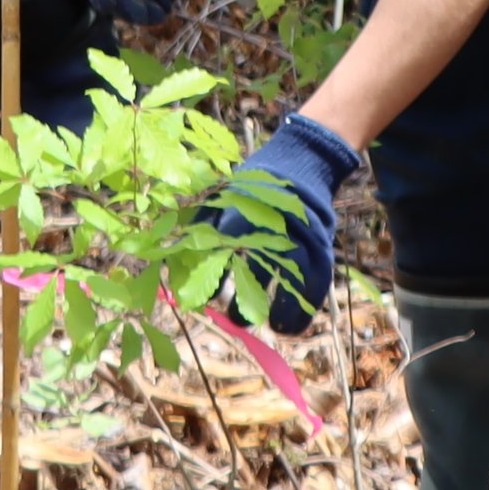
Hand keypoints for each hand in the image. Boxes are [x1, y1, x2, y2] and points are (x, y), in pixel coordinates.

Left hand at [204, 112, 360, 332]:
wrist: (303, 160)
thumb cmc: (254, 184)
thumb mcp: (224, 193)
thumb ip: (200, 223)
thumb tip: (167, 255)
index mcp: (244, 209)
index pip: (223, 249)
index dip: (211, 279)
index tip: (202, 301)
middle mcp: (273, 222)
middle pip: (258, 267)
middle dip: (244, 298)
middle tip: (232, 319)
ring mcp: (301, 234)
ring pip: (290, 279)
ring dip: (277, 309)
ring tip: (264, 326)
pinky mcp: (321, 245)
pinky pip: (315, 283)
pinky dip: (302, 309)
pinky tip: (288, 328)